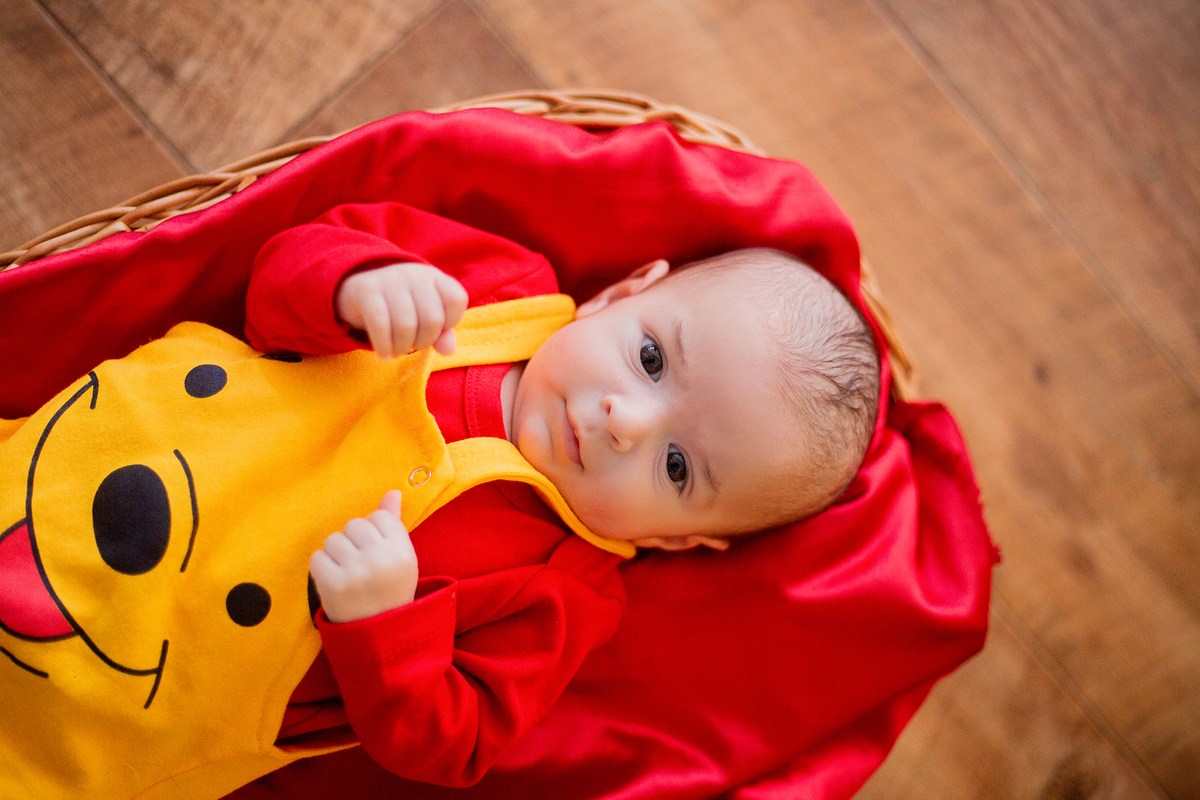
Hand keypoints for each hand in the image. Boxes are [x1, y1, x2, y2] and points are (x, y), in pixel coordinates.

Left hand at [309, 490, 418, 622]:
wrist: (379, 633)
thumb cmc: (391, 588)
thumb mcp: (401, 557)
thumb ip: (394, 523)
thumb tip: (392, 492)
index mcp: (402, 550)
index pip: (378, 517)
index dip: (373, 532)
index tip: (376, 552)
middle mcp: (380, 559)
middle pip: (354, 525)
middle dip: (353, 541)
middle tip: (361, 564)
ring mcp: (355, 572)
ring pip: (333, 539)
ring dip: (336, 554)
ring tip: (347, 572)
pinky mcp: (332, 585)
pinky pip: (317, 557)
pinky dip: (322, 568)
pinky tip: (335, 580)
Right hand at [336, 262, 468, 357]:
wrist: (359, 289)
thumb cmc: (401, 307)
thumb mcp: (425, 316)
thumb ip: (442, 333)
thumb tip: (449, 350)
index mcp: (434, 277)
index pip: (456, 300)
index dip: (450, 322)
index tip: (435, 330)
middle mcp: (414, 274)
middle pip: (432, 319)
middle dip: (424, 342)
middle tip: (413, 346)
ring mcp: (390, 279)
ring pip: (406, 325)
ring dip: (403, 348)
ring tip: (398, 351)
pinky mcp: (366, 290)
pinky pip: (380, 325)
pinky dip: (384, 346)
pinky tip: (384, 354)